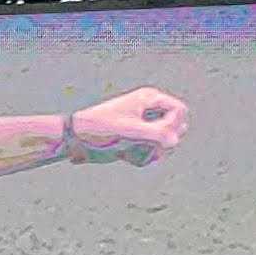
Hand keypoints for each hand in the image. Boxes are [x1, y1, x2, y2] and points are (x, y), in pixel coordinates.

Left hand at [68, 88, 187, 157]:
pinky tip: (128, 156)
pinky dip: (143, 155)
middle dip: (164, 140)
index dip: (172, 126)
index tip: (155, 134)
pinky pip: (151, 149)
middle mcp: (149, 108)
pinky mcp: (136, 136)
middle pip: (175, 127)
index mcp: (149, 97)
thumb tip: (175, 141)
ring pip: (164, 141)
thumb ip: (155, 134)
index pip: (179, 111)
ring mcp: (143, 123)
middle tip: (146, 146)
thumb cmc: (100, 126)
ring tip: (135, 153)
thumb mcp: (129, 130)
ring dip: (153, 150)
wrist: (76, 135)